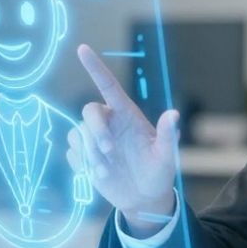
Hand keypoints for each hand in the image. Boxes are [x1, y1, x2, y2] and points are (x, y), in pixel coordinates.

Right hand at [66, 44, 179, 232]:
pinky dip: (82, 165)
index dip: (94, 67)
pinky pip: (72, 153)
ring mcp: (94, 139)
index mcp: (127, 114)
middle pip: (89, 111)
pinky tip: (98, 175)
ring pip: (78, 135)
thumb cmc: (159, 172)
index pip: (108, 85)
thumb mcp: (166, 156)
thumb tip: (174, 114)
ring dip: (90, 154)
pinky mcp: (84, 157)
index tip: (82, 49)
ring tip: (105, 172)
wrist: (144, 198)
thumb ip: (168, 135)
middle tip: (108, 153)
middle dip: (95, 131)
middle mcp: (109, 123)